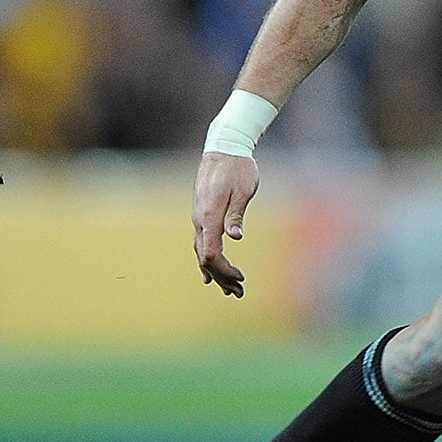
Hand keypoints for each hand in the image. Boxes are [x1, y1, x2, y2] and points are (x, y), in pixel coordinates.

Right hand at [192, 150, 259, 297]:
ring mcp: (198, 218)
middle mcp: (199, 220)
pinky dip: (208, 260)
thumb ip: (237, 215)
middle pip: (205, 258)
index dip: (225, 270)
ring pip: (202, 252)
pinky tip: (211, 273)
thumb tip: (235, 237)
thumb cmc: (238, 168)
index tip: (242, 279)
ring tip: (230, 289)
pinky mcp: (202, 215)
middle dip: (221, 278)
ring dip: (215, 272)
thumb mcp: (243, 190)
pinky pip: (202, 243)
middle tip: (238, 294)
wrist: (223, 148)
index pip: (212, 254)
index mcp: (208, 216)